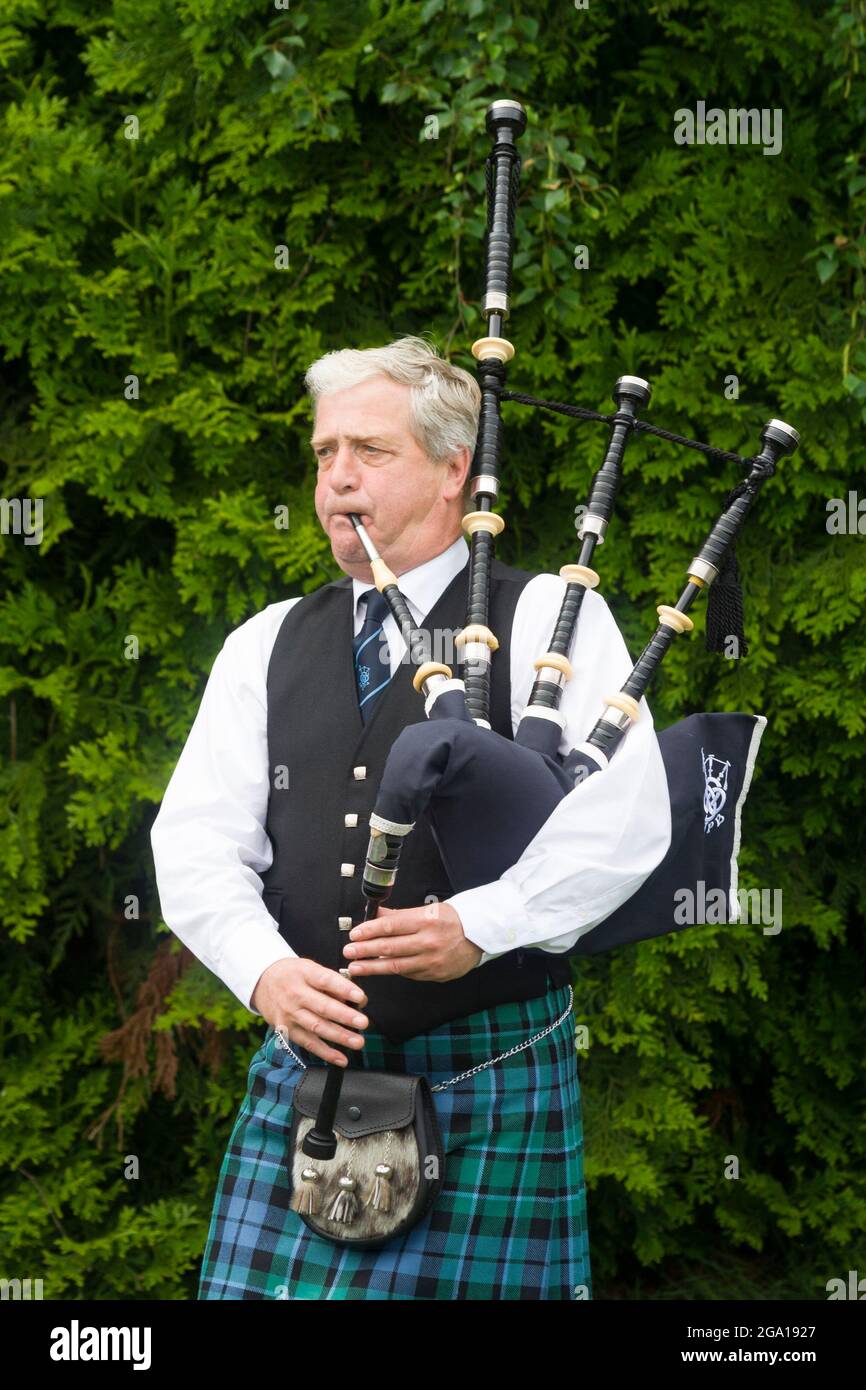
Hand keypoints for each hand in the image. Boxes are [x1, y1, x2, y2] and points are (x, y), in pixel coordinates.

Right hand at [251, 957, 368, 1066]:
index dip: (344, 989)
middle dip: (345, 1016)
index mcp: (304, 973)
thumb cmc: (293, 974)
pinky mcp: (286, 1030)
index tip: (360, 997)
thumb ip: (333, 982)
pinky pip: (308, 1043)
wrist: (263, 981)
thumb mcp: (310, 967)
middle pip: (322, 1007)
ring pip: (317, 1028)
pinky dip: (325, 1053)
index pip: (325, 980)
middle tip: (363, 1022)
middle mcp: (295, 994)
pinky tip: (341, 1058)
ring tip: (358, 1042)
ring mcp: (289, 1014)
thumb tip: (357, 1000)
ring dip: (339, 1037)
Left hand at [342, 901, 482, 981]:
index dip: (369, 931)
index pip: (390, 926)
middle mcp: (429, 942)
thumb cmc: (453, 920)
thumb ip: (400, 915)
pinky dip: (393, 971)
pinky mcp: (435, 974)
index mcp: (426, 921)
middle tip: (348, 952)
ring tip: (356, 967)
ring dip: (372, 967)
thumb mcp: (427, 910)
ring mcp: (432, 961)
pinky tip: (380, 969)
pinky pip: (409, 973)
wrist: (480, 935)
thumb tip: (375, 914)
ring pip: (396, 966)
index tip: (354, 934)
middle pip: (390, 947)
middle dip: (365, 951)